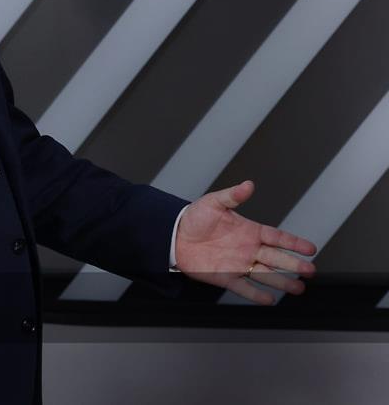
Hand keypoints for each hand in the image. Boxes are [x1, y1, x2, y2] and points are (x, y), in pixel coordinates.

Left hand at [175, 180, 316, 303]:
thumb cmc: (194, 218)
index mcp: (250, 231)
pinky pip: (243, 287)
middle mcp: (248, 249)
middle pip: (276, 258)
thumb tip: (248, 184)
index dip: (294, 242)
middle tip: (309, 270)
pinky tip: (268, 299)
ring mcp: (239, 264)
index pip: (277, 237)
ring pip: (265, 275)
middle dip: (294, 264)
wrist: (174, 235)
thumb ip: (232, 195)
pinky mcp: (225, 276)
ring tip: (298, 288)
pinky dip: (255, 294)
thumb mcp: (213, 202)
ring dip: (281, 281)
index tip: (310, 248)